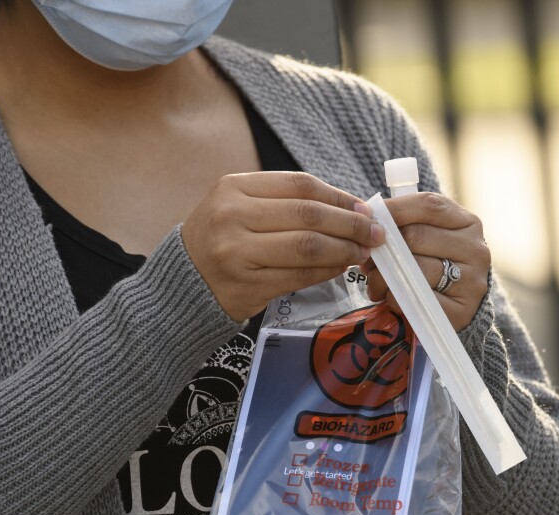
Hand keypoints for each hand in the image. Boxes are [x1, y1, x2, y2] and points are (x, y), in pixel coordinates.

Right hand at [182, 172, 384, 321]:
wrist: (182, 283)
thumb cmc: (221, 239)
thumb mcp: (240, 206)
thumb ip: (286, 202)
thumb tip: (350, 207)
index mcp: (233, 187)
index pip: (300, 185)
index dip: (339, 196)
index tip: (364, 208)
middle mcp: (232, 217)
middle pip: (308, 215)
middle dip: (351, 224)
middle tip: (376, 233)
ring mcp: (238, 253)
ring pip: (308, 248)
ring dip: (344, 250)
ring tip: (362, 252)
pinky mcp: (247, 285)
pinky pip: (299, 276)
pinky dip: (326, 272)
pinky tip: (340, 268)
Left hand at [359, 192, 489, 331]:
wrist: (457, 304)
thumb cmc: (434, 263)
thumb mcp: (426, 235)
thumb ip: (403, 222)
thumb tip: (365, 214)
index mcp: (467, 222)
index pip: (428, 205)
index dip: (394, 209)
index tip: (368, 218)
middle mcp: (475, 249)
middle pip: (416, 236)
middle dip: (383, 246)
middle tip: (366, 258)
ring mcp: (472, 281)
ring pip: (415, 269)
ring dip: (383, 276)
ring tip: (374, 281)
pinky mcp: (462, 310)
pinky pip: (415, 298)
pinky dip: (394, 298)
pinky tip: (389, 296)